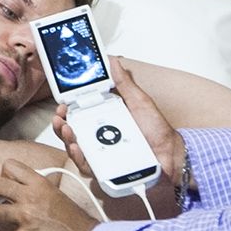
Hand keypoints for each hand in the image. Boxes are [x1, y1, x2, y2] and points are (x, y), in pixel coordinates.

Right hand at [53, 57, 184, 181]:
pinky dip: (79, 157)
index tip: (62, 103)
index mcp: (106, 118)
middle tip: (60, 117)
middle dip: (61, 123)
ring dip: (65, 138)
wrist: (170, 154)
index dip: (68, 109)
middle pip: (73, 131)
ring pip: (75, 147)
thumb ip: (124, 83)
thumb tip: (113, 62)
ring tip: (66, 129)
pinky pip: (86, 165)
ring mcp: (101, 153)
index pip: (80, 114)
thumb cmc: (157, 131)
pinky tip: (77, 148)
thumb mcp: (139, 102)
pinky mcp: (105, 169)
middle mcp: (100, 136)